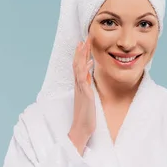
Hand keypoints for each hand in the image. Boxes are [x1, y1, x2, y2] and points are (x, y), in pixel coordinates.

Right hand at [68, 39, 94, 153]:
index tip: (84, 42)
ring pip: (78, 69)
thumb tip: (89, 73)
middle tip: (84, 37)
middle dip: (81, 50)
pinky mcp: (85, 95)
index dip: (81, 53)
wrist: (82, 128)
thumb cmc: (86, 114)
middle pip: (77, 63)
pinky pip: (83, 81)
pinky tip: (89, 62)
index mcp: (79, 84)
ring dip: (81, 56)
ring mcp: (80, 89)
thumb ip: (87, 84)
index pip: (79, 65)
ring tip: (84, 44)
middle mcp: (78, 85)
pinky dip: (85, 70)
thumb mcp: (88, 95)